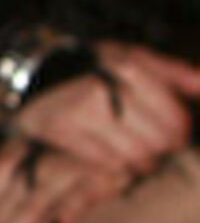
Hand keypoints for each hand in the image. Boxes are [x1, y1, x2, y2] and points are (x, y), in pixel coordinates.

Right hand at [11, 42, 199, 176]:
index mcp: (124, 67)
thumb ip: (173, 72)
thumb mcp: (133, 58)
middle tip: (159, 144)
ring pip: (134, 158)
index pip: (175, 119)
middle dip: (165, 148)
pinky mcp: (60, 134)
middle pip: (158, 142)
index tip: (179, 130)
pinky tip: (116, 153)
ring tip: (139, 150)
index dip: (183, 130)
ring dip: (144, 161)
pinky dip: (118, 165)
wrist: (38, 74)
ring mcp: (76, 114)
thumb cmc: (96, 66)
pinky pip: (107, 164)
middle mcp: (99, 91)